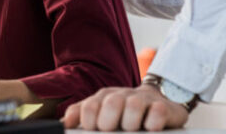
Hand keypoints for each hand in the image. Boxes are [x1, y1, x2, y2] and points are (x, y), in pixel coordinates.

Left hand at [61, 84, 188, 130]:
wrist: (155, 100)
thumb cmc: (122, 111)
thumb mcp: (100, 111)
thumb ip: (80, 115)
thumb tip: (63, 124)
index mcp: (102, 98)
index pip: (89, 108)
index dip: (89, 124)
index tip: (93, 131)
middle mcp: (121, 96)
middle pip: (111, 104)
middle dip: (109, 122)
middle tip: (111, 131)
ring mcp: (142, 99)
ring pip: (134, 106)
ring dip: (131, 123)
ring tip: (132, 130)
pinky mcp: (162, 106)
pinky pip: (157, 112)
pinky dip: (152, 122)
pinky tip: (151, 127)